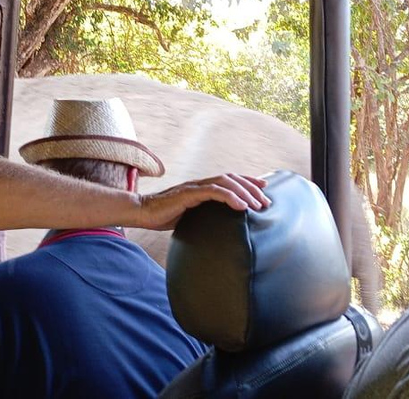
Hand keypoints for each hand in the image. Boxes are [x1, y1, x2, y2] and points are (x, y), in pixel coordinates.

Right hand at [135, 174, 270, 229]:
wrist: (141, 212)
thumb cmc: (163, 216)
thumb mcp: (190, 217)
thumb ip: (203, 217)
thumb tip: (219, 229)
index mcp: (202, 188)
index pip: (230, 180)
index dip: (248, 182)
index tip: (264, 189)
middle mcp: (201, 184)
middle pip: (232, 179)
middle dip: (251, 189)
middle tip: (266, 202)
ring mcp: (194, 187)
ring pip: (225, 182)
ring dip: (244, 192)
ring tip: (256, 205)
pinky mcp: (188, 193)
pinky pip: (213, 192)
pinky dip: (229, 197)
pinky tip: (240, 206)